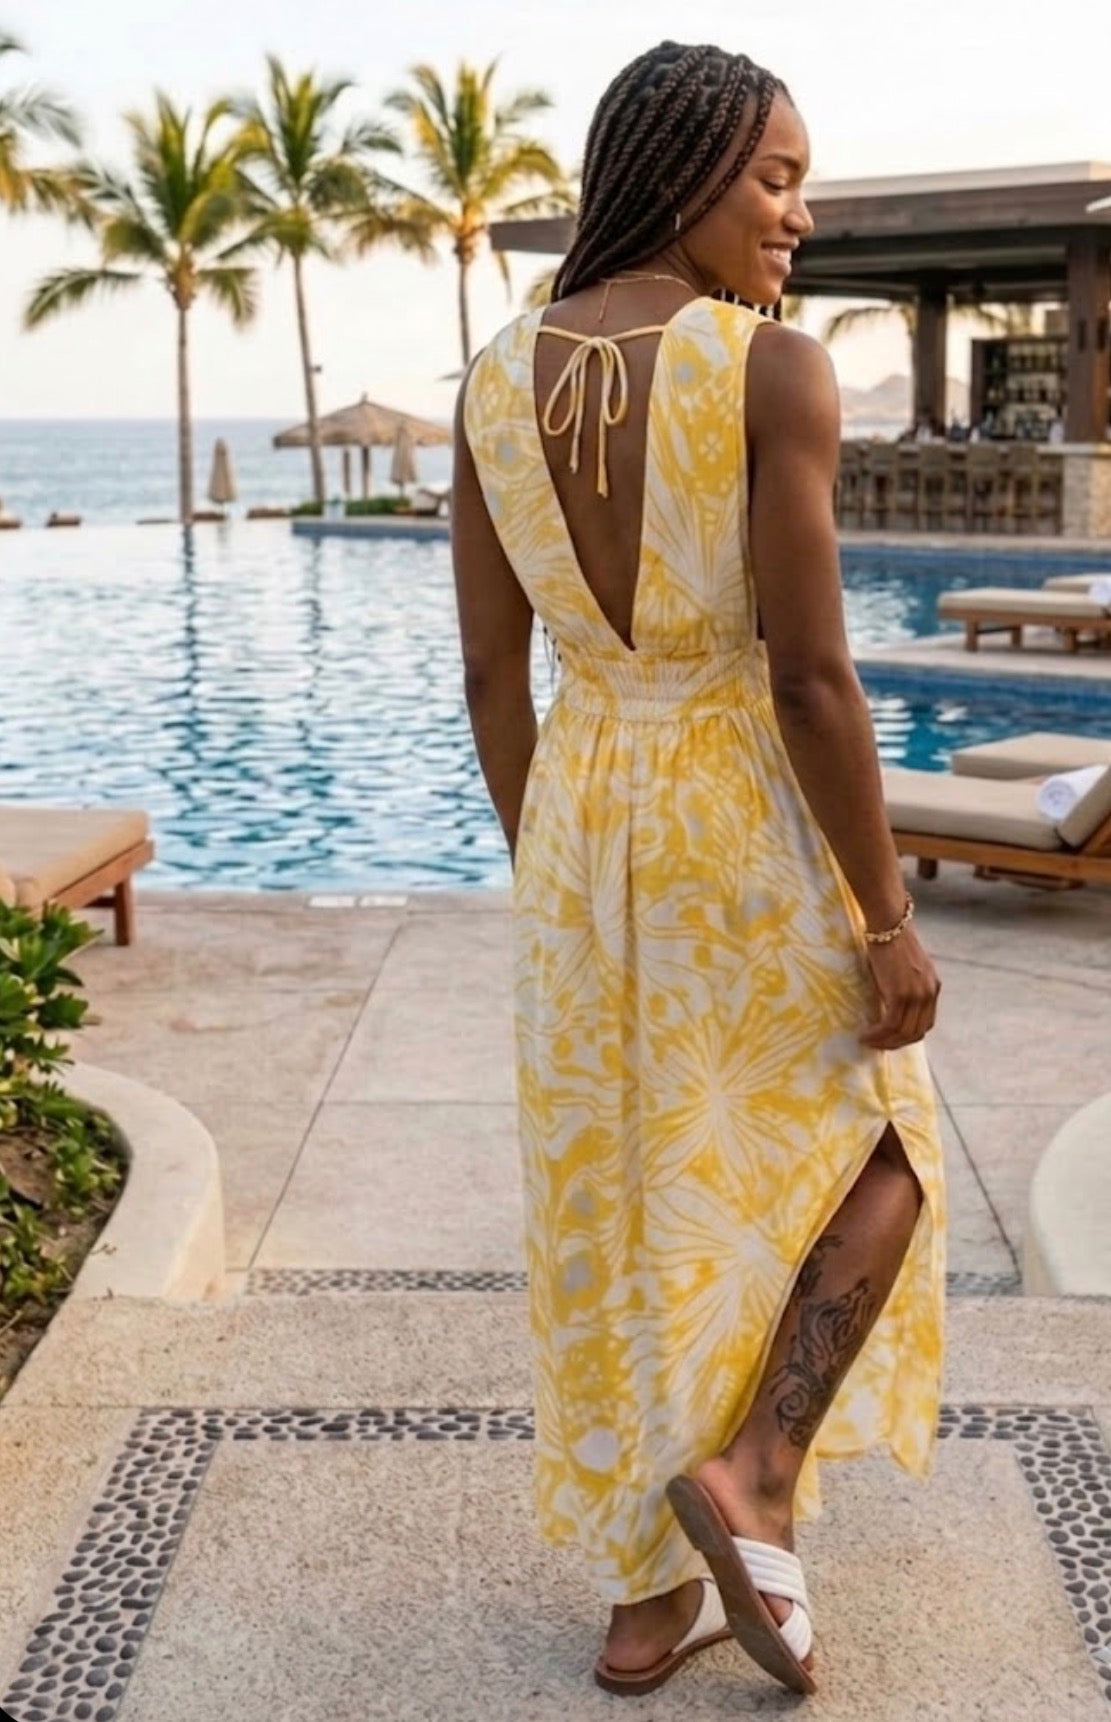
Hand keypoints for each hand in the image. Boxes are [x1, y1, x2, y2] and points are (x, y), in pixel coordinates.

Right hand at [859, 926, 939, 1049]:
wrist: (888, 923)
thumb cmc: (891, 939)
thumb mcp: (905, 966)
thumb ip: (904, 985)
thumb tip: (888, 1001)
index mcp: (934, 987)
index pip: (925, 1023)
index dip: (908, 1035)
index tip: (889, 1038)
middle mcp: (929, 994)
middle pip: (916, 1032)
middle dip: (895, 1044)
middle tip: (876, 1045)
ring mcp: (916, 996)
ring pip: (903, 1033)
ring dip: (884, 1042)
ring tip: (867, 1042)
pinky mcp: (900, 995)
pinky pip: (890, 1025)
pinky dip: (877, 1035)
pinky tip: (864, 1035)